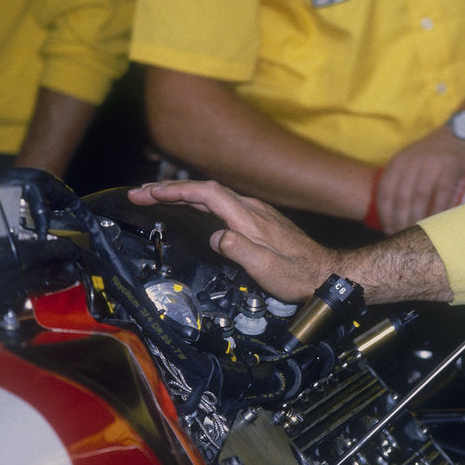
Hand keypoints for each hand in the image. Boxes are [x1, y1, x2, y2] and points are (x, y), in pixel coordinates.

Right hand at [128, 180, 337, 302]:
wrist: (326, 274)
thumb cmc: (298, 275)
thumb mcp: (266, 267)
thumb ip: (239, 249)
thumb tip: (215, 236)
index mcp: (250, 217)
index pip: (206, 193)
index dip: (174, 190)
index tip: (148, 193)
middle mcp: (253, 209)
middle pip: (204, 191)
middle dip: (169, 189)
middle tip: (138, 194)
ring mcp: (257, 213)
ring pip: (212, 197)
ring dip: (182, 195)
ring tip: (154, 197)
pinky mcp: (260, 221)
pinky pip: (222, 205)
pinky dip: (198, 203)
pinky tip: (190, 208)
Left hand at [375, 128, 464, 233]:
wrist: (464, 134)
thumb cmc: (437, 155)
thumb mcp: (413, 161)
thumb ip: (403, 180)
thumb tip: (394, 215)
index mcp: (399, 162)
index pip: (385, 192)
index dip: (385, 214)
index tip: (389, 231)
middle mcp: (412, 161)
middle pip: (401, 197)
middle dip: (400, 220)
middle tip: (404, 238)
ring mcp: (431, 162)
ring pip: (420, 196)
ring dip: (418, 218)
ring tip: (418, 234)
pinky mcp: (451, 166)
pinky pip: (443, 192)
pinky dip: (439, 210)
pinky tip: (438, 223)